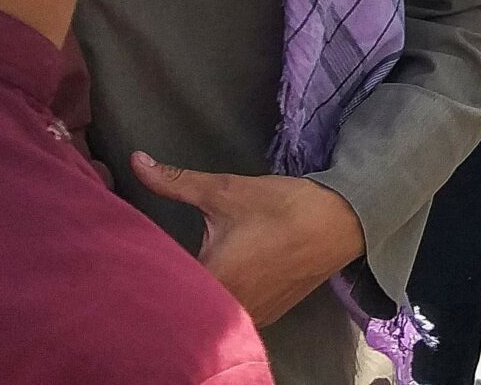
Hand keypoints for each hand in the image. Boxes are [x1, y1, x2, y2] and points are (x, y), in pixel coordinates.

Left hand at [131, 154, 365, 325]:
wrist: (343, 222)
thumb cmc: (284, 208)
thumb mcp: (227, 190)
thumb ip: (176, 181)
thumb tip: (137, 162)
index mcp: (212, 282)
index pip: (162, 288)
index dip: (147, 272)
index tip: (140, 257)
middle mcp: (229, 310)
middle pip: (184, 303)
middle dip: (172, 281)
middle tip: (164, 258)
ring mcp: (251, 317)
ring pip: (210, 311)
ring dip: (200, 294)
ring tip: (193, 268)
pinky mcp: (267, 315)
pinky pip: (234, 314)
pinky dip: (224, 300)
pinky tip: (227, 278)